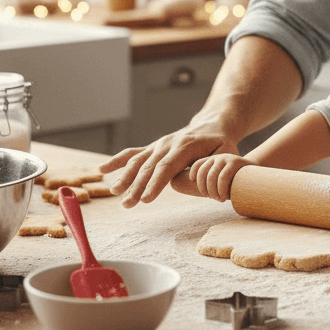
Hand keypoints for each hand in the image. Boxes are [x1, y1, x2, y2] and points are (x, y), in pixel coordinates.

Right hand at [98, 123, 240, 207]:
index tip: (146, 199)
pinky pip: (133, 154)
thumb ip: (216, 169)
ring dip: (125, 177)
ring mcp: (158, 145)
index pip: (167, 167)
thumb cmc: (222, 143)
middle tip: (128, 204)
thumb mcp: (227, 153)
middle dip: (137, 186)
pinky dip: (117, 160)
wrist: (213, 124)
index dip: (156, 184)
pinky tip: (102, 170)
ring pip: (138, 161)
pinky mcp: (153, 148)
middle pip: (149, 167)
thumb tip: (202, 185)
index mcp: (185, 146)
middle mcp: (168, 144)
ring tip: (114, 193)